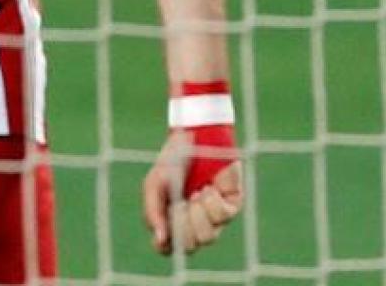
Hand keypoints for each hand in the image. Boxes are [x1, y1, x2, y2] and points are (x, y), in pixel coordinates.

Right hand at [143, 124, 242, 254]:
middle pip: (190, 247)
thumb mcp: (154, 185)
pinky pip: (222, 216)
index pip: (169, 248)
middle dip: (183, 228)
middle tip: (180, 206)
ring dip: (198, 215)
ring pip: (208, 237)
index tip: (163, 232)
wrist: (195, 137)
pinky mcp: (231, 206)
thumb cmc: (173, 160)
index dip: (166, 245)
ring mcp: (214, 217)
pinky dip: (211, 202)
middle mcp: (193, 222)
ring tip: (195, 193)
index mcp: (171, 218)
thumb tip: (160, 239)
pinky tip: (208, 188)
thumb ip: (153, 213)